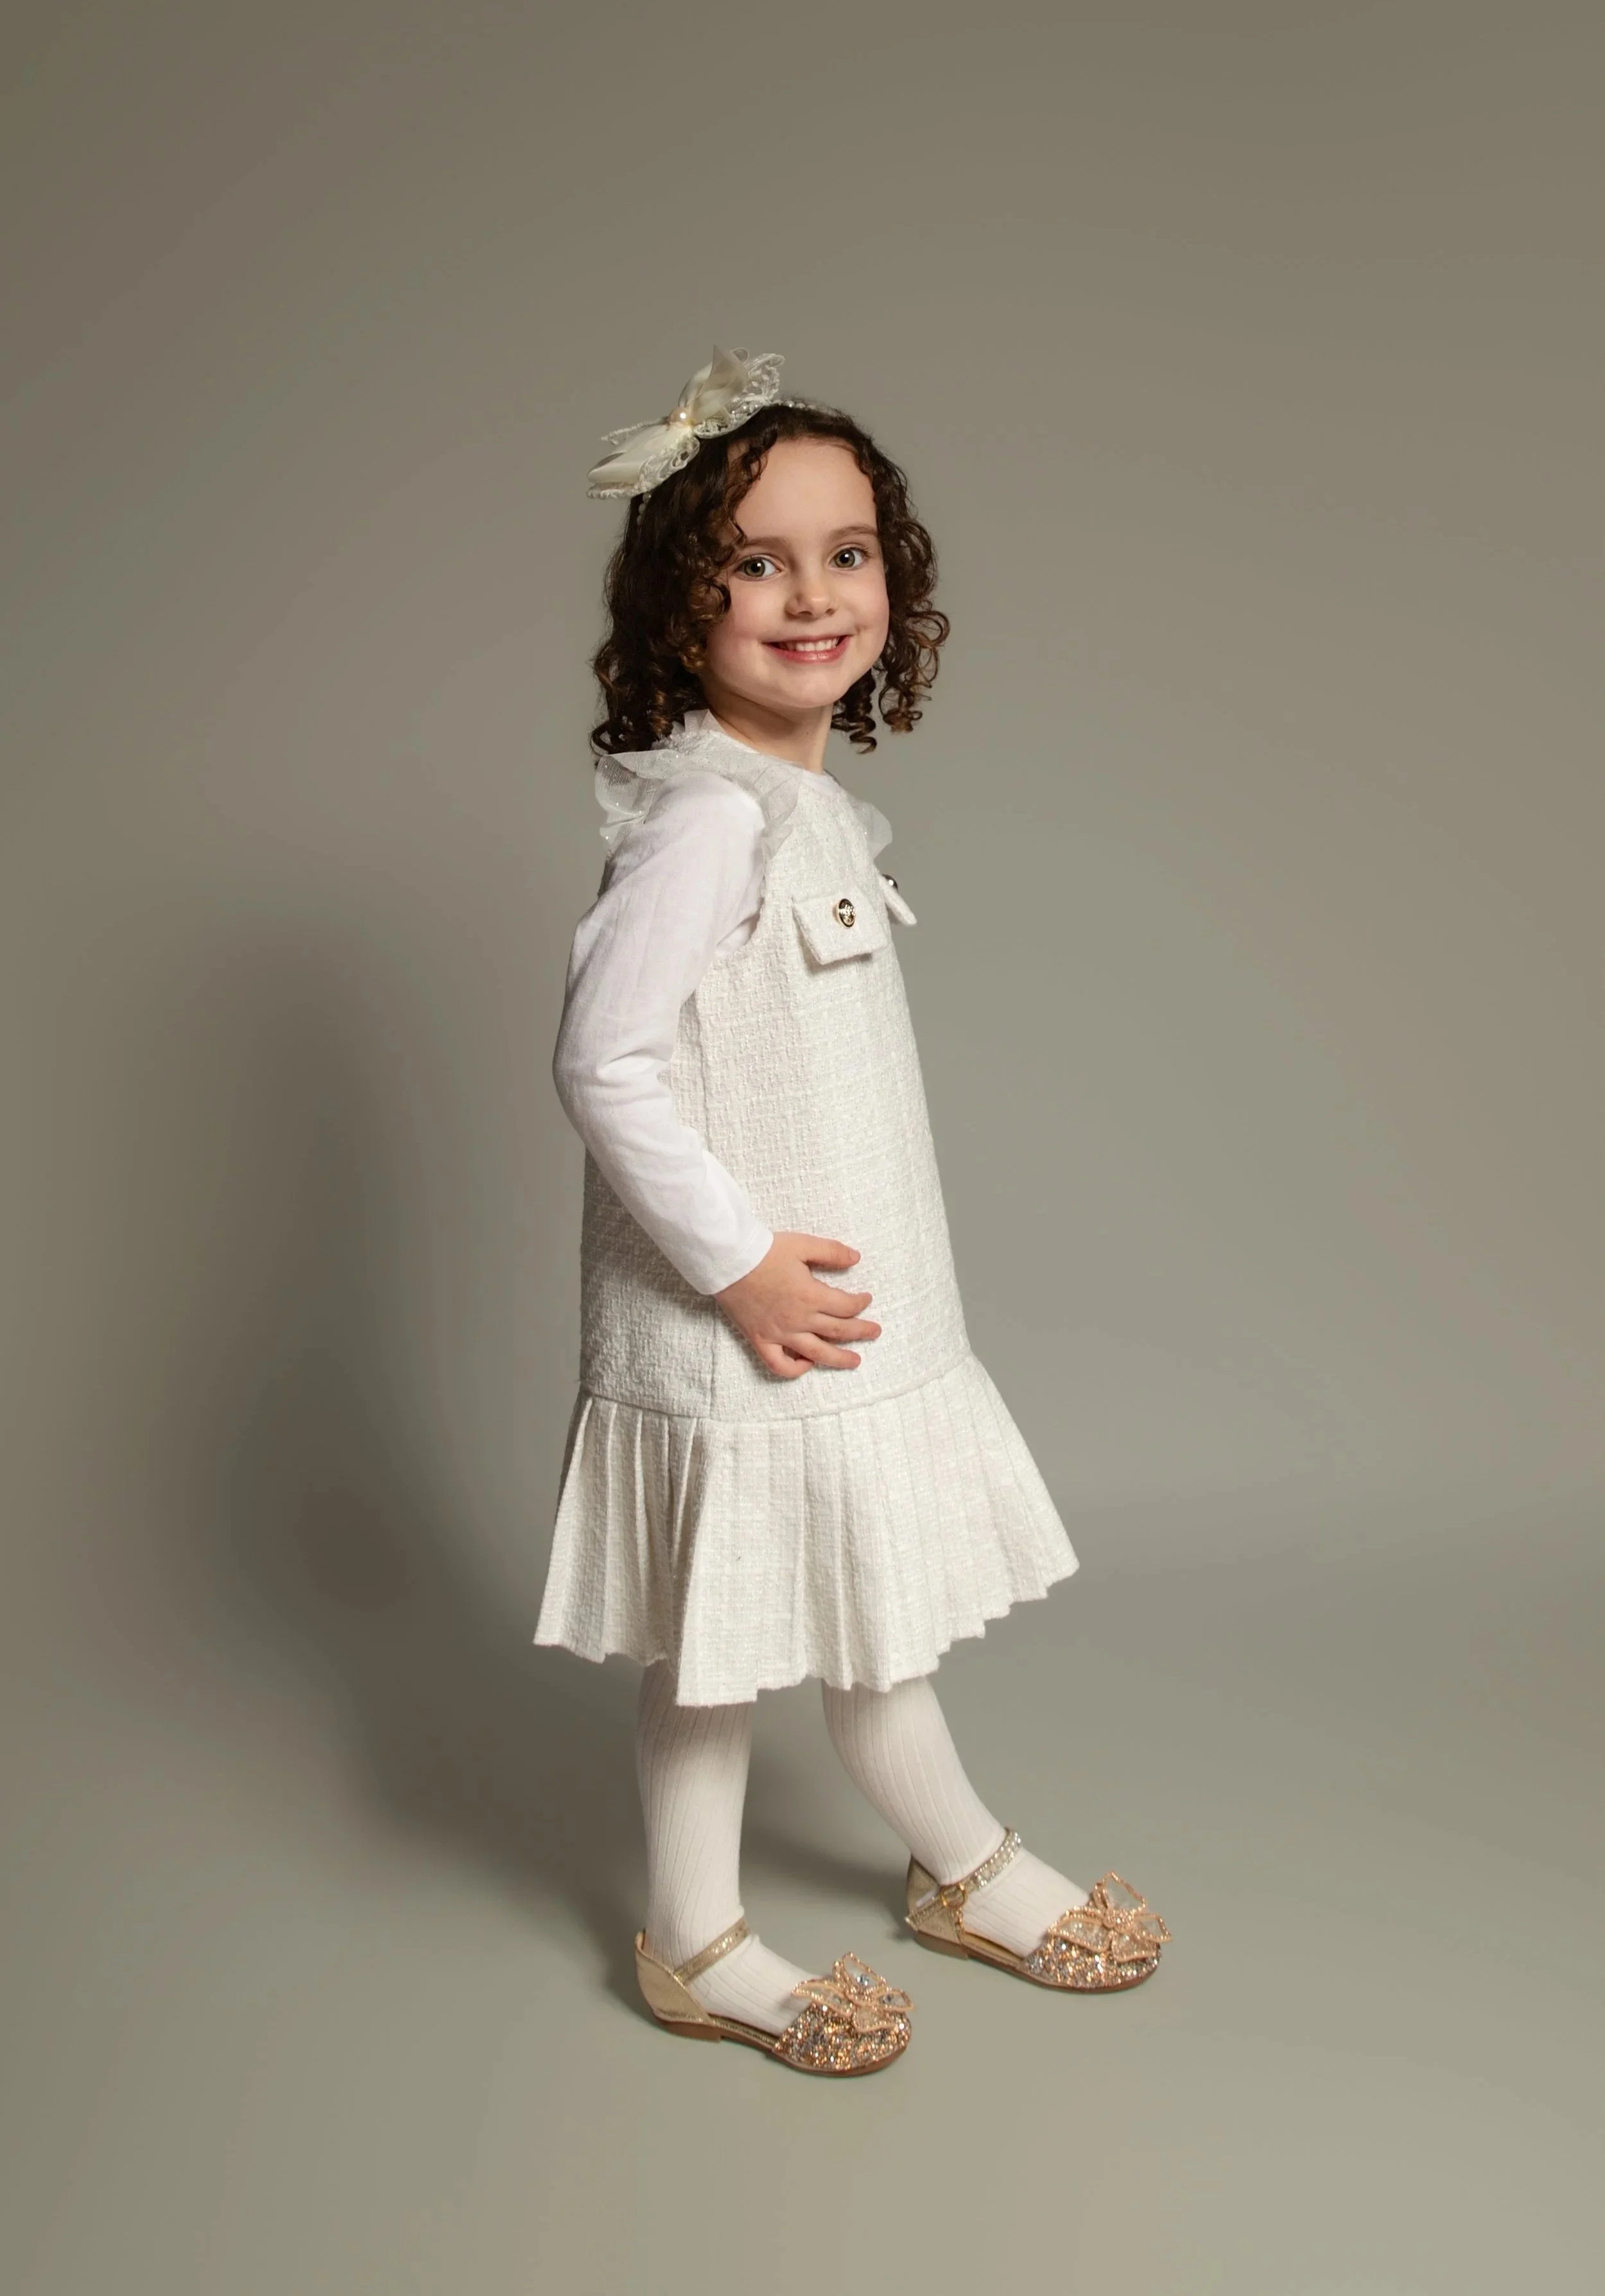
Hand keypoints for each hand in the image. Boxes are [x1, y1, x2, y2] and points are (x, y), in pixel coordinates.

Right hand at [713, 1232, 881, 1379]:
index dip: (861, 1303)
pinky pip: (779, 1365)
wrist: (729, 1261)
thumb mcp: (803, 1244)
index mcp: (811, 1296)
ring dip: (839, 1359)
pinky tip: (806, 1364)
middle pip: (838, 1332)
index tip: (866, 1299)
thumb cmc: (765, 1251)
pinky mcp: (760, 1339)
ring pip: (816, 1353)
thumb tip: (856, 1258)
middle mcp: (799, 1319)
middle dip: (861, 1332)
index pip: (846, 1306)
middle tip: (875, 1332)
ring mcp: (779, 1333)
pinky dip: (794, 1370)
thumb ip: (831, 1252)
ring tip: (855, 1361)